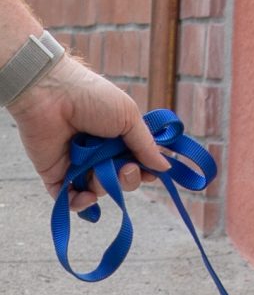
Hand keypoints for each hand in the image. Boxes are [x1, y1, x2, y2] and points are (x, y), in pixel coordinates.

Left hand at [8, 54, 170, 210]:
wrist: (47, 91)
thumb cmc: (89, 96)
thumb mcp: (128, 116)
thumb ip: (146, 146)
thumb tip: (165, 168)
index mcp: (117, 140)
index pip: (138, 166)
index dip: (145, 173)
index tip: (148, 172)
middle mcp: (99, 154)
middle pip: (122, 182)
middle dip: (127, 180)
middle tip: (124, 168)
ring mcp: (77, 165)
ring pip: (100, 191)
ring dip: (104, 185)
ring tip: (97, 170)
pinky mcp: (56, 174)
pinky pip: (71, 200)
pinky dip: (80, 203)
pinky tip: (87, 196)